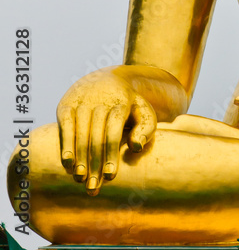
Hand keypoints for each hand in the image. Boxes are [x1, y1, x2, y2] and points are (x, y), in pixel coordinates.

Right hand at [57, 69, 156, 194]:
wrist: (108, 78)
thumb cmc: (128, 104)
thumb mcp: (144, 111)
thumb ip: (146, 128)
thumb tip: (136, 147)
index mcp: (121, 102)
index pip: (114, 131)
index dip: (111, 155)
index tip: (110, 177)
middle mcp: (100, 100)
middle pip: (96, 137)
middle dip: (94, 165)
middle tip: (93, 188)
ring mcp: (82, 101)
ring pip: (80, 134)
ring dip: (79, 159)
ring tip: (80, 180)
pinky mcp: (67, 104)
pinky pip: (65, 126)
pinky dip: (65, 145)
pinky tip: (67, 163)